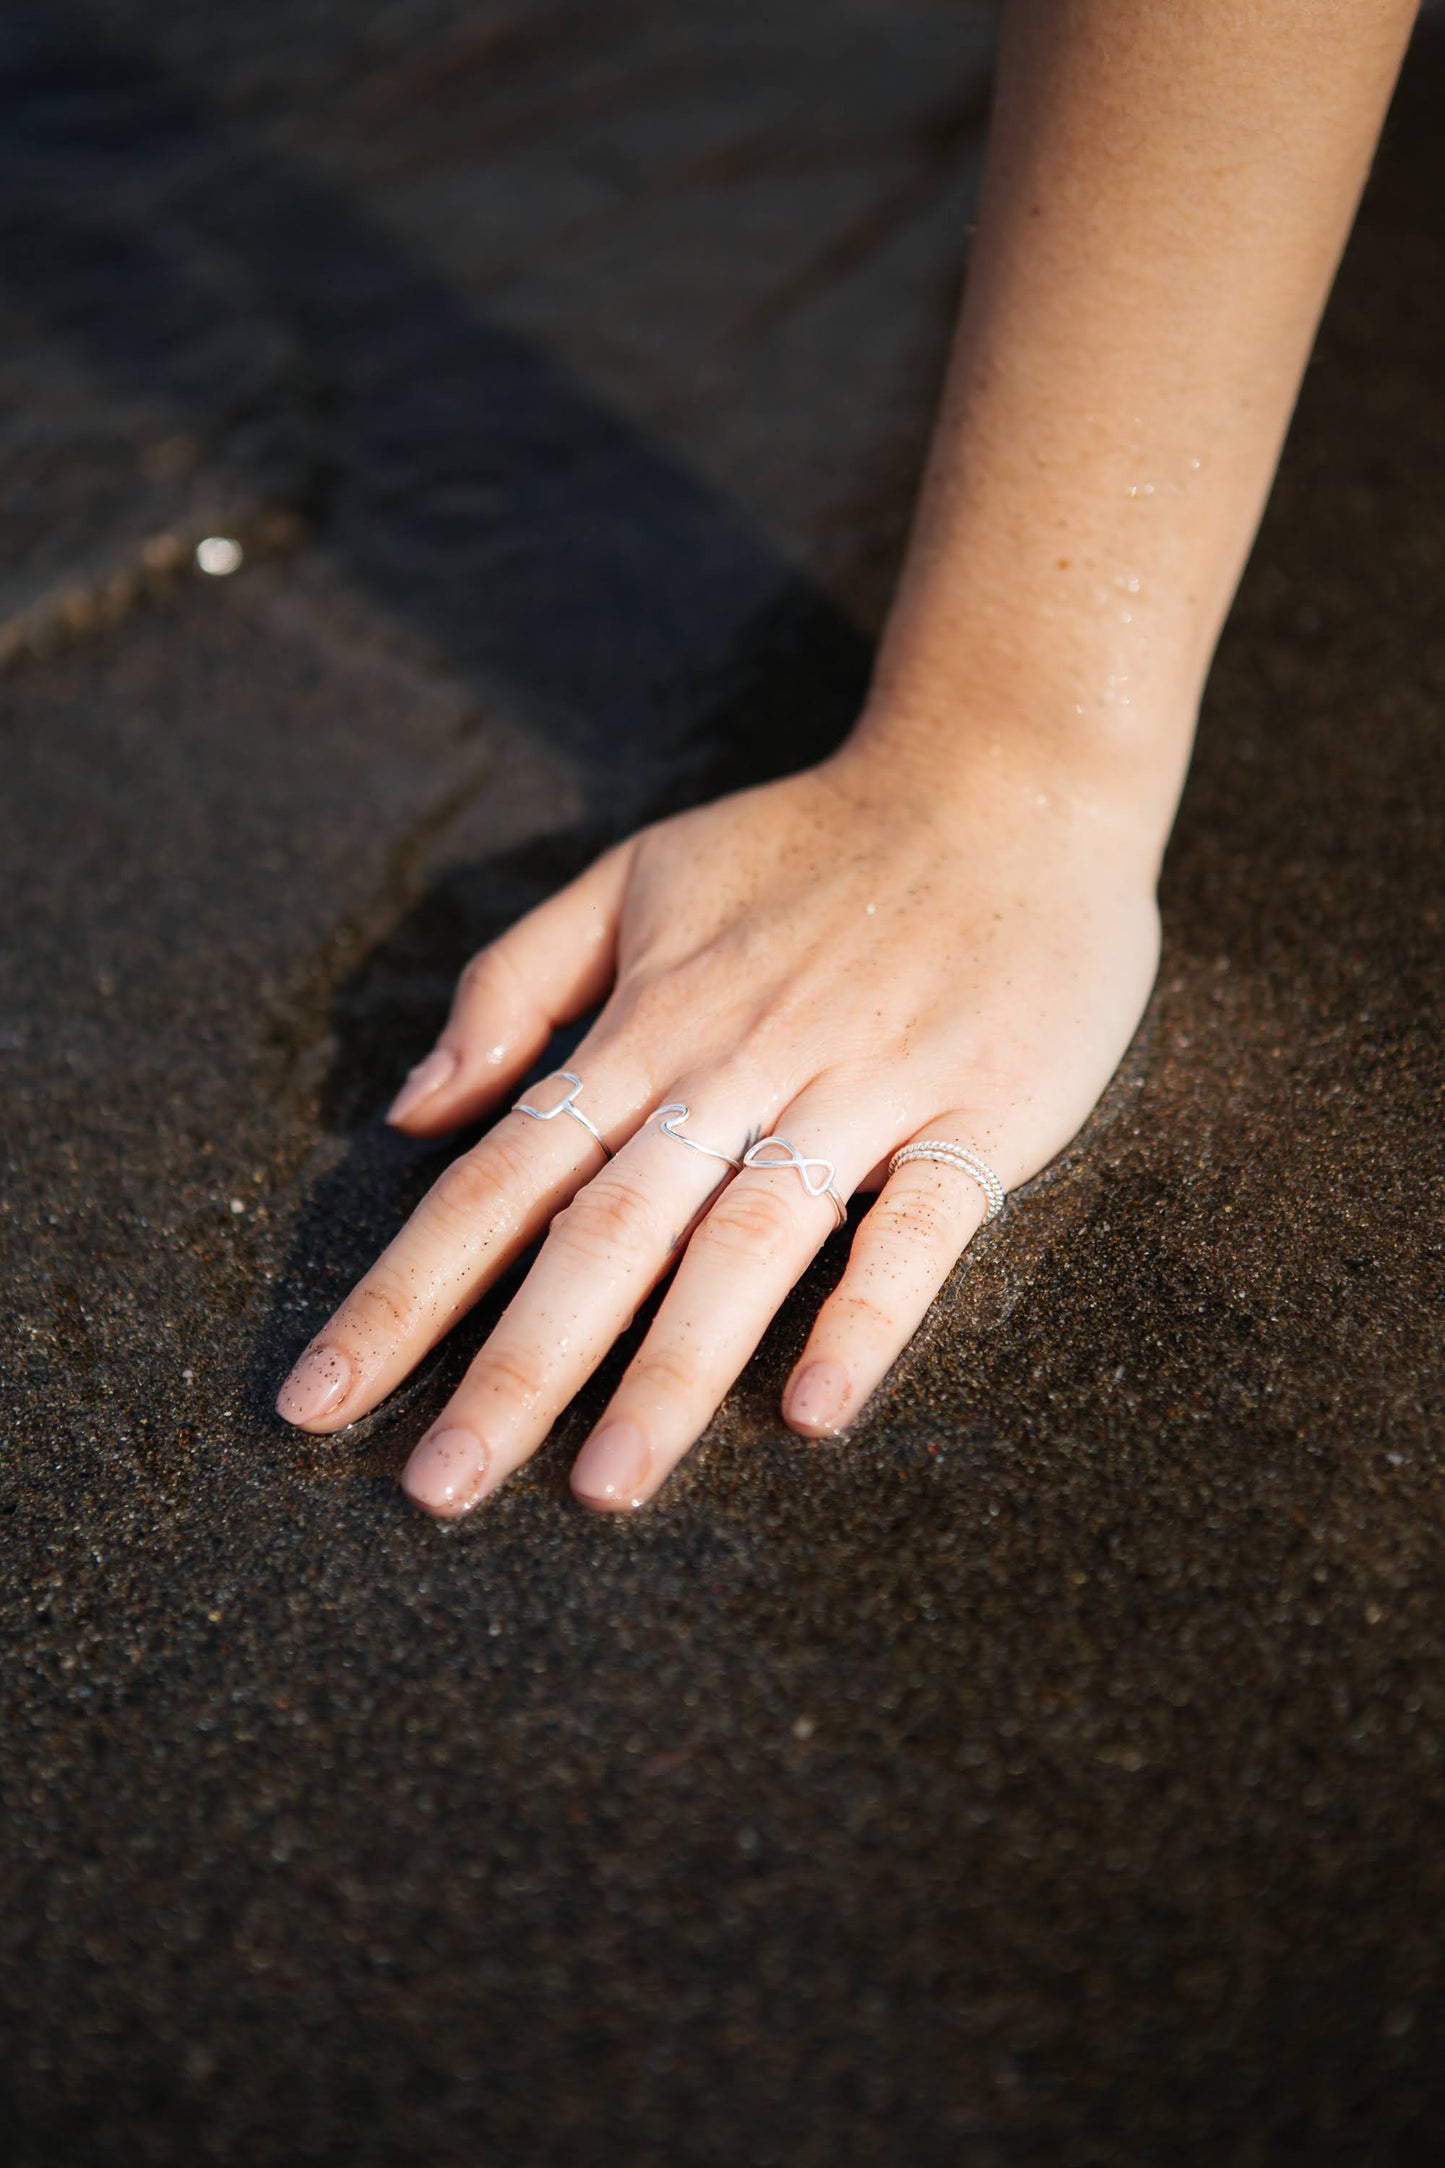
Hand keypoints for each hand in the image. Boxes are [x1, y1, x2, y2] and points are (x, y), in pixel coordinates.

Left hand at [275, 739, 1160, 1512]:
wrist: (1008, 779)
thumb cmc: (811, 844)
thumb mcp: (636, 875)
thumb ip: (517, 985)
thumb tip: (412, 1108)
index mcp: (647, 1025)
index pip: (500, 1178)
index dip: (404, 1292)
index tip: (318, 1402)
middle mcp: (734, 1067)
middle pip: (603, 1234)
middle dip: (513, 1367)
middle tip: (436, 1490)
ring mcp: (858, 1090)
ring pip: (745, 1243)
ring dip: (672, 1369)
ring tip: (607, 1487)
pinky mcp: (976, 1110)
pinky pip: (917, 1226)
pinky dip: (866, 1311)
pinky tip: (819, 1408)